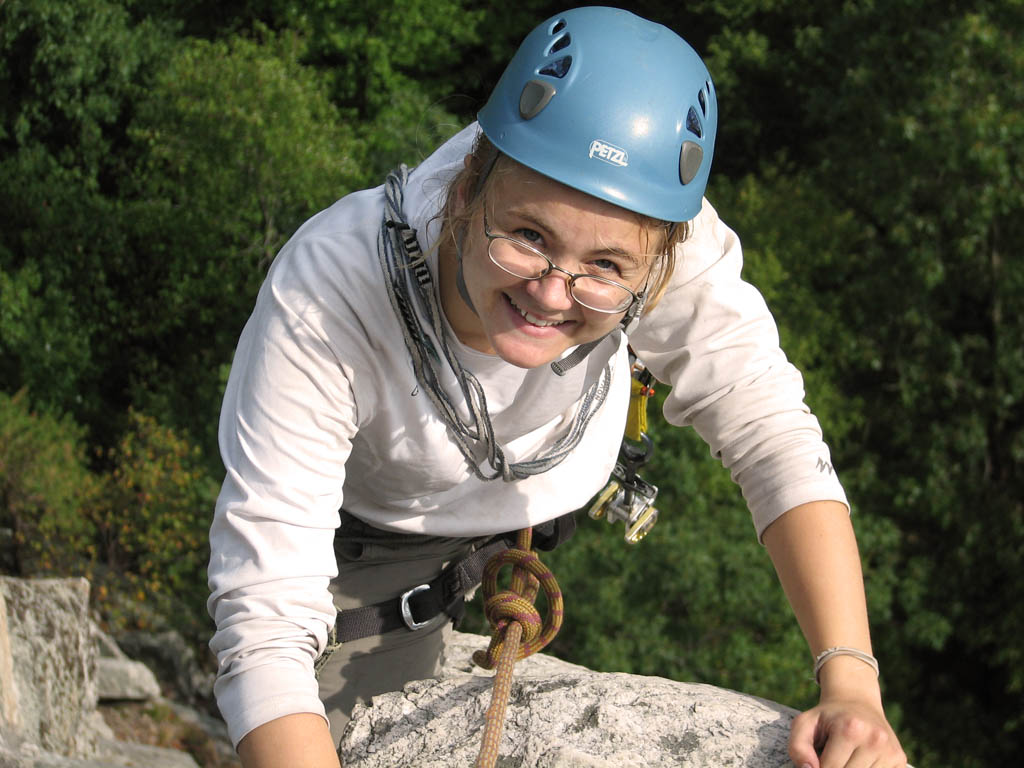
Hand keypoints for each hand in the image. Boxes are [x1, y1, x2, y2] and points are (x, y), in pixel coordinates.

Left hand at [789, 693, 906, 767]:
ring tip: (846, 757)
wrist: (856, 701)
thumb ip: (798, 748)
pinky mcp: (900, 760)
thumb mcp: (804, 724)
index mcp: (850, 729)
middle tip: (832, 757)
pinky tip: (860, 761)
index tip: (817, 761)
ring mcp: (890, 750)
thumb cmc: (827, 717)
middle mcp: (874, 739)